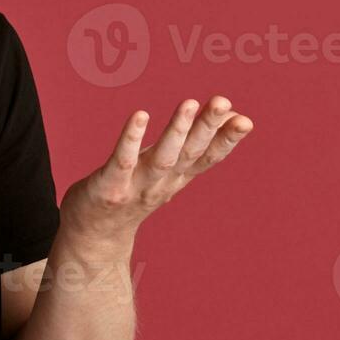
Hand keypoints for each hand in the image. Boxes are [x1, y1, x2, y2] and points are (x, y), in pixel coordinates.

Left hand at [62, 96, 253, 243]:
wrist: (95, 237)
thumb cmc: (132, 192)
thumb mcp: (167, 169)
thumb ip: (195, 144)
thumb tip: (232, 113)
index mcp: (177, 178)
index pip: (207, 158)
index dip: (226, 140)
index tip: (245, 121)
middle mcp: (162, 183)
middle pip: (189, 153)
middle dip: (207, 127)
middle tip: (223, 102)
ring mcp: (136, 187)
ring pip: (162, 157)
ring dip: (176, 131)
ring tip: (190, 102)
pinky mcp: (109, 187)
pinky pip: (122, 160)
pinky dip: (132, 139)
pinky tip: (140, 115)